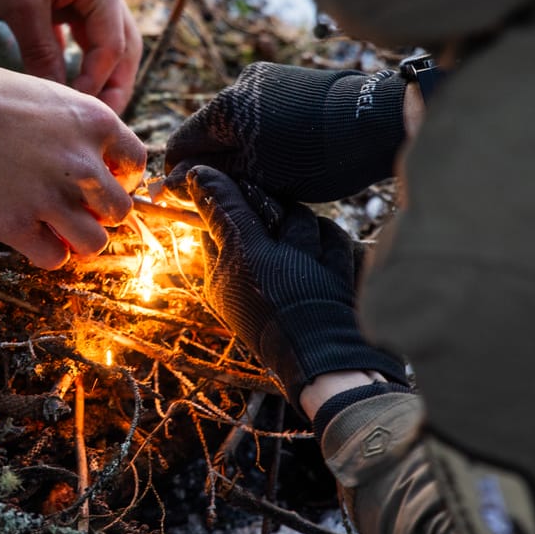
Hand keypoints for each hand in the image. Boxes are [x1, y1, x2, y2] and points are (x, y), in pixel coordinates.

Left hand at [0, 0, 141, 113]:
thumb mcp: (19, 4)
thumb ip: (40, 51)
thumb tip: (56, 97)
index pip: (112, 47)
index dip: (96, 82)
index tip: (74, 108)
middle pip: (123, 48)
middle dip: (115, 86)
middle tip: (101, 124)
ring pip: (106, 43)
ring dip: (100, 75)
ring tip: (87, 110)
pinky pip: (83, 35)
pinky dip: (79, 60)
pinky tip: (67, 84)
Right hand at [0, 67, 146, 268]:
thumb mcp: (52, 98)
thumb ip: (81, 133)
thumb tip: (99, 169)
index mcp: (96, 124)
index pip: (136, 164)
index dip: (121, 178)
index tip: (102, 181)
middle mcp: (82, 164)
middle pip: (119, 211)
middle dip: (100, 213)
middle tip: (75, 206)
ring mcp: (51, 198)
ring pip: (93, 243)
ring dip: (78, 239)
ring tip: (55, 226)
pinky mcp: (17, 225)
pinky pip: (53, 259)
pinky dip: (46, 253)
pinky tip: (31, 235)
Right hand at [166, 63, 407, 202]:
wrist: (375, 123)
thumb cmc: (315, 157)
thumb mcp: (256, 176)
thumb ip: (210, 176)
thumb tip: (170, 182)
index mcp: (222, 108)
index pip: (181, 143)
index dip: (180, 174)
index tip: (191, 198)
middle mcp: (239, 84)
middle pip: (210, 132)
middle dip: (219, 162)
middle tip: (240, 192)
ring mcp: (268, 79)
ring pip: (239, 124)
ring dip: (245, 150)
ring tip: (272, 175)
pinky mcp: (291, 81)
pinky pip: (264, 113)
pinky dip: (267, 135)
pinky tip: (291, 154)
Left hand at [184, 166, 404, 409]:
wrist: (341, 359)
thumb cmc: (284, 308)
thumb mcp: (249, 254)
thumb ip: (226, 211)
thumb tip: (193, 173)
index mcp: (227, 266)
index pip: (229, 212)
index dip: (246, 202)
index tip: (259, 209)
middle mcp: (261, 267)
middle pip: (274, 214)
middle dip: (290, 230)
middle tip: (291, 259)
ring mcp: (297, 272)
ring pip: (308, 225)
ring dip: (316, 244)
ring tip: (317, 276)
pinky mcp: (331, 275)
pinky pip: (335, 244)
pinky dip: (337, 258)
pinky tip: (337, 281)